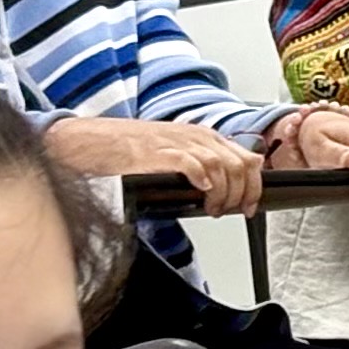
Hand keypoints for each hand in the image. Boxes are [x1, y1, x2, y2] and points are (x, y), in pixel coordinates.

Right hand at [48, 116, 268, 215]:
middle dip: (242, 193)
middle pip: (240, 165)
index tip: (251, 206)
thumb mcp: (175, 155)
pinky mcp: (158, 154)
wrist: (93, 142)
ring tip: (212, 209)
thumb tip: (227, 188)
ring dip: (224, 194)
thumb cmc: (129, 151)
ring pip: (222, 167)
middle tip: (232, 212)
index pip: (246, 158)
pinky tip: (201, 193)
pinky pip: (192, 164)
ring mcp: (177, 144)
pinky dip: (203, 180)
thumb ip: (203, 167)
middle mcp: (195, 138)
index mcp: (203, 137)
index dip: (255, 186)